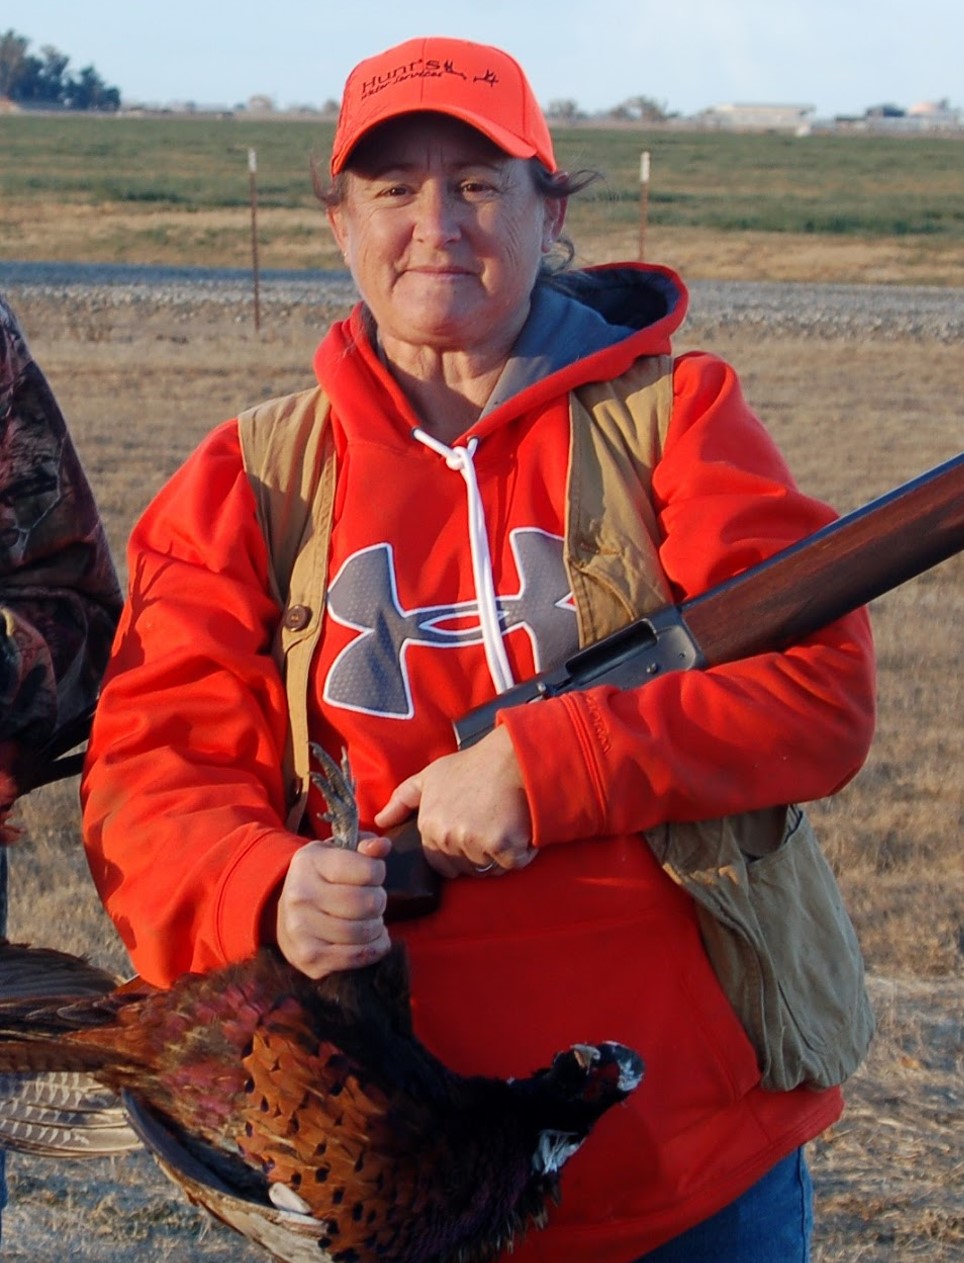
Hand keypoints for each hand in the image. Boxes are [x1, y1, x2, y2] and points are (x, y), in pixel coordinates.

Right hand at [276, 834, 391, 978]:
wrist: (288, 916)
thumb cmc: (322, 878)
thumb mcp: (339, 853)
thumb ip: (366, 845)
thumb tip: (382, 846)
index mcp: (309, 862)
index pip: (369, 870)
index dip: (378, 873)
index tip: (372, 876)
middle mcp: (300, 895)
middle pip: (368, 903)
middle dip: (379, 902)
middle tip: (372, 901)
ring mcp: (301, 928)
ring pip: (364, 931)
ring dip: (376, 926)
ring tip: (370, 919)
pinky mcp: (308, 957)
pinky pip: (356, 957)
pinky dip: (374, 949)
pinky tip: (372, 940)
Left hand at [375, 727, 536, 878]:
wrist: (511, 757)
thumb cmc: (472, 766)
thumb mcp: (430, 776)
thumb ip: (402, 799)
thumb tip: (380, 819)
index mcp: (430, 827)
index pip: (440, 863)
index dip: (457, 850)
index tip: (470, 830)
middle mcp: (449, 839)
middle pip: (464, 868)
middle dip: (476, 855)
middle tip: (489, 825)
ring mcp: (476, 845)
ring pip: (488, 868)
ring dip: (499, 854)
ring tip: (504, 823)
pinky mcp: (504, 847)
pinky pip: (512, 863)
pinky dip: (520, 851)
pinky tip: (519, 828)